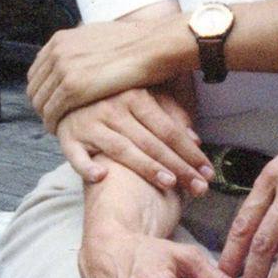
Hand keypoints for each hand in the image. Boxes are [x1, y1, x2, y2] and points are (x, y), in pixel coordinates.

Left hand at [28, 16, 190, 129]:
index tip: (52, 100)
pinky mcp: (72, 89)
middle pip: (35, 87)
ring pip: (40, 102)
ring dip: (47, 116)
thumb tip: (77, 54)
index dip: (42, 88)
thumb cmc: (137, 43)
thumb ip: (82, 46)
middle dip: (42, 104)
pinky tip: (63, 130)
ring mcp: (63, 69)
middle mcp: (57, 52)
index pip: (37, 70)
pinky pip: (52, 113)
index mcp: (61, 39)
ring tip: (59, 125)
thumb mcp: (100, 36)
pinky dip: (53, 124)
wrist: (154, 45)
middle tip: (54, 117)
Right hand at [57, 88, 215, 195]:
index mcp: (136, 96)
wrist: (70, 91)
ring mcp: (90, 123)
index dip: (190, 151)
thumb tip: (195, 139)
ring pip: (122, 149)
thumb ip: (170, 115)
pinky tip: (100, 176)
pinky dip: (86, 166)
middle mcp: (114, 108)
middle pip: (152, 142)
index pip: (169, 129)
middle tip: (200, 187)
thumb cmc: (116, 99)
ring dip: (146, 167)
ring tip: (170, 183)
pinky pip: (76, 155)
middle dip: (179, 167)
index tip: (208, 171)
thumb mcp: (144, 98)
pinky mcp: (68, 137)